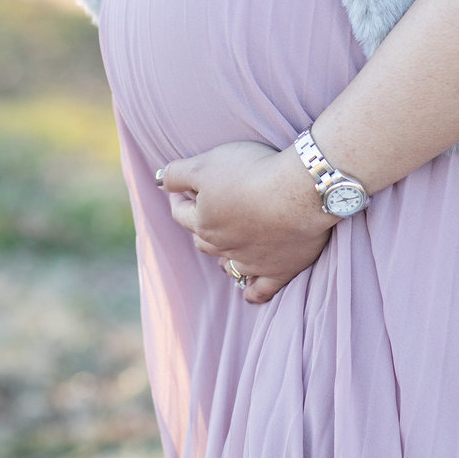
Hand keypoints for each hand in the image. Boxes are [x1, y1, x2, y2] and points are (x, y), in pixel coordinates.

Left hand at [159, 140, 335, 304]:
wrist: (299, 192)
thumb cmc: (252, 172)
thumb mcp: (206, 164)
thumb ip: (177, 174)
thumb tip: (159, 182)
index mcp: (203, 221)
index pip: (181, 213)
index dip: (179, 198)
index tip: (181, 189)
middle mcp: (223, 246)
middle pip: (203, 240)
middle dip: (200, 225)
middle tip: (208, 210)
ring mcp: (251, 261)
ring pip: (229, 266)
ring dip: (224, 258)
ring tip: (227, 247)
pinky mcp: (280, 270)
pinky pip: (261, 290)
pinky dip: (252, 292)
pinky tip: (248, 293)